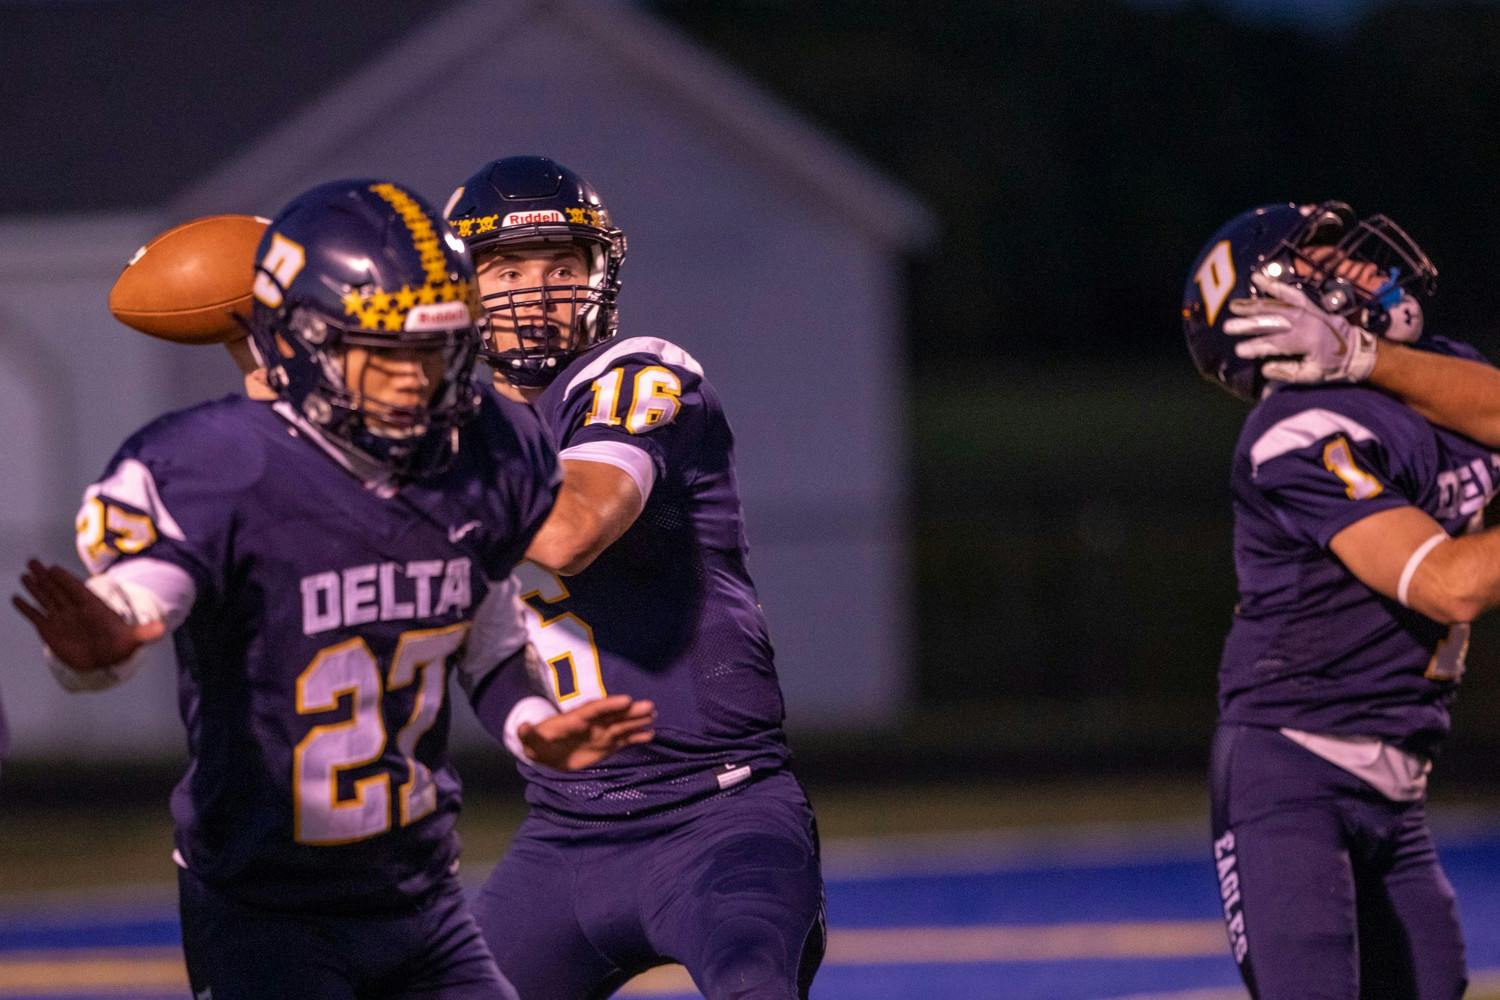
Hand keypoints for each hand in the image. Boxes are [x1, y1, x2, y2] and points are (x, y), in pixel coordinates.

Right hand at [12, 559, 163, 672]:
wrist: (106, 657)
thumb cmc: (119, 645)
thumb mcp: (133, 640)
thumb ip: (144, 633)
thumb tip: (162, 629)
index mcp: (94, 608)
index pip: (78, 591)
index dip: (66, 580)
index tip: (53, 569)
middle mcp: (75, 610)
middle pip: (58, 590)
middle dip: (45, 577)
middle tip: (32, 561)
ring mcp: (62, 618)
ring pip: (46, 599)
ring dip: (35, 588)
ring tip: (24, 574)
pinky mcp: (51, 630)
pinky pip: (36, 616)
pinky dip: (26, 608)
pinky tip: (15, 598)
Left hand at [518, 694, 654, 770]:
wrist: (547, 752)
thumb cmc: (539, 743)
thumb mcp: (531, 741)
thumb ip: (528, 735)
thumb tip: (522, 727)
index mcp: (576, 720)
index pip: (595, 710)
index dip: (610, 705)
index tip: (626, 700)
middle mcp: (593, 723)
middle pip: (613, 715)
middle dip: (629, 711)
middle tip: (648, 706)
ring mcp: (601, 733)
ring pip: (621, 725)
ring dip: (637, 721)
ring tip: (653, 715)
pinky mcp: (606, 744)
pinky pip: (624, 739)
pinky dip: (636, 737)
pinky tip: (650, 735)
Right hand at [1224, 271, 1377, 384]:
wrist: (1359, 352)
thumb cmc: (1334, 367)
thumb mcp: (1313, 376)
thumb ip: (1288, 372)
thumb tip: (1265, 369)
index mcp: (1309, 342)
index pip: (1277, 343)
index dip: (1257, 346)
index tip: (1239, 350)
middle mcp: (1309, 323)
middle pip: (1274, 321)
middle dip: (1249, 324)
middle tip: (1228, 326)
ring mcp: (1310, 311)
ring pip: (1279, 305)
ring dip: (1256, 304)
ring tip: (1235, 305)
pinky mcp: (1310, 305)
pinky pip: (1291, 293)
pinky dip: (1275, 286)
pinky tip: (1259, 280)